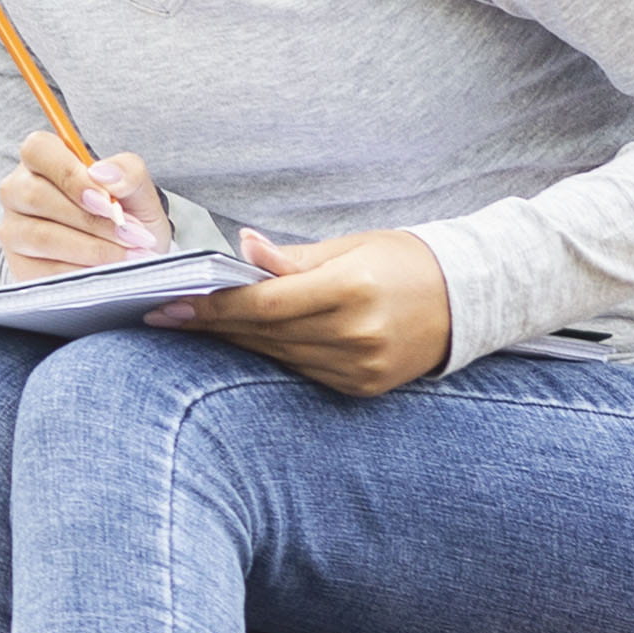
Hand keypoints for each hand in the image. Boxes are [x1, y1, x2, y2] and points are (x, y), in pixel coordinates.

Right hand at [0, 134, 163, 274]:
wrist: (127, 256)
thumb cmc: (126, 215)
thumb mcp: (138, 189)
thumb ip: (128, 171)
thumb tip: (104, 174)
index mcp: (43, 159)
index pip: (38, 150)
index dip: (71, 175)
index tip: (107, 200)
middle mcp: (17, 191)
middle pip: (36, 196)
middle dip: (90, 220)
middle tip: (132, 234)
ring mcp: (14, 229)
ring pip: (41, 236)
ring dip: (92, 248)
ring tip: (129, 254)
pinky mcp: (20, 265)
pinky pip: (45, 271)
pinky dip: (83, 271)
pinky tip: (109, 270)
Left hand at [161, 228, 452, 394]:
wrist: (468, 298)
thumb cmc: (403, 261)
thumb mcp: (350, 246)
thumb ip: (291, 257)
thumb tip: (241, 247)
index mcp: (351, 290)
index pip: (264, 304)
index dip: (214, 307)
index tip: (170, 304)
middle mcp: (357, 334)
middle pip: (265, 333)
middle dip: (213, 324)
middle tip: (165, 315)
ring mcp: (361, 366)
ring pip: (278, 355)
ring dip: (236, 340)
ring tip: (196, 324)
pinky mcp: (364, 386)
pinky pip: (302, 370)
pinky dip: (273, 354)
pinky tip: (245, 340)